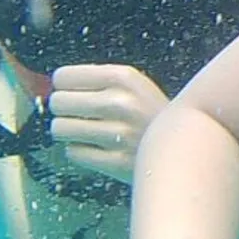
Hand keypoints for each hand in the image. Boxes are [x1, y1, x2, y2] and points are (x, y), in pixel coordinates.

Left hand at [47, 64, 168, 182]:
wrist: (189, 146)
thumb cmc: (151, 114)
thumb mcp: (134, 85)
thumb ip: (96, 82)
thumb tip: (48, 87)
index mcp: (124, 77)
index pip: (62, 77)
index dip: (63, 87)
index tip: (73, 94)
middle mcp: (120, 102)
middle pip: (57, 102)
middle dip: (64, 110)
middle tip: (79, 116)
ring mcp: (118, 134)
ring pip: (60, 128)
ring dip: (69, 132)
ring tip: (86, 133)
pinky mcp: (116, 161)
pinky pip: (73, 152)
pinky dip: (81, 151)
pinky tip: (98, 149)